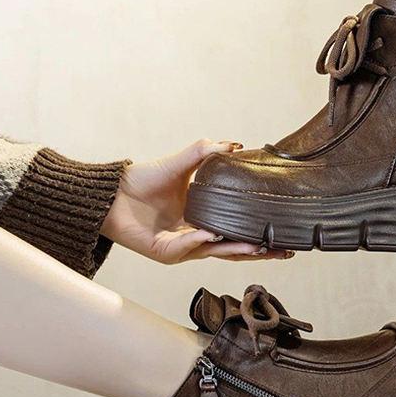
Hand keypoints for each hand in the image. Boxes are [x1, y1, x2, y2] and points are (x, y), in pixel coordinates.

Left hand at [102, 140, 293, 263]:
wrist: (113, 192)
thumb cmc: (143, 181)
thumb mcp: (181, 163)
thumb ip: (205, 153)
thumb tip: (235, 144)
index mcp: (204, 219)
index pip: (237, 232)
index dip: (258, 235)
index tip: (282, 236)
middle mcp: (196, 237)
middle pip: (234, 250)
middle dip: (258, 252)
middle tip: (282, 251)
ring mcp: (181, 247)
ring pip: (215, 252)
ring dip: (236, 250)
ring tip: (257, 247)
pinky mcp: (165, 252)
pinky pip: (186, 247)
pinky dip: (199, 240)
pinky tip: (212, 235)